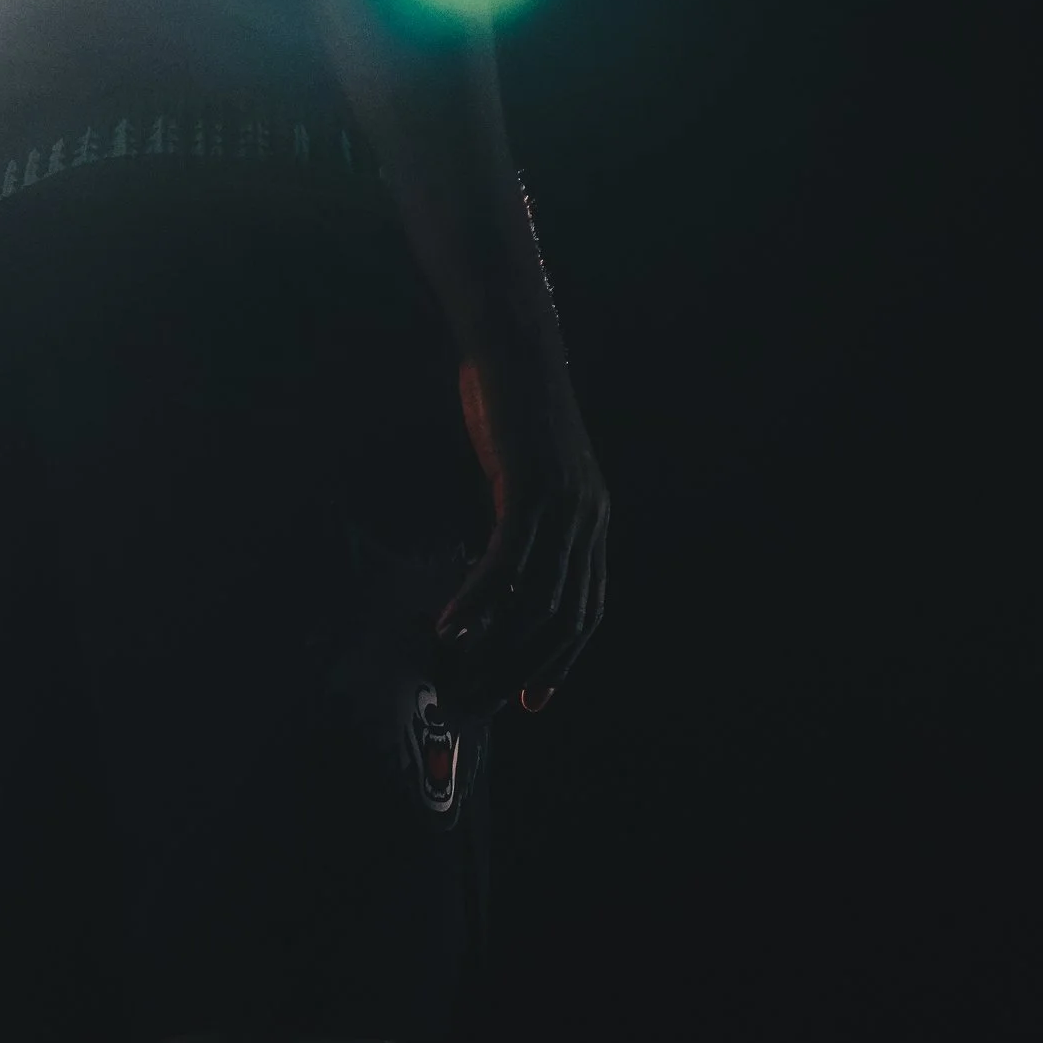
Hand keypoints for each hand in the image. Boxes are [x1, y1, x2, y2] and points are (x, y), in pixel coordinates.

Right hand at [432, 353, 608, 716]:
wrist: (514, 343)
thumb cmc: (512, 402)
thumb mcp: (530, 468)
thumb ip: (528, 515)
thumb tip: (502, 562)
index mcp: (594, 519)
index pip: (587, 609)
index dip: (561, 660)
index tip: (532, 698)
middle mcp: (588, 519)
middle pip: (562, 616)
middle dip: (523, 667)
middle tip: (483, 699)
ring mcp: (562, 506)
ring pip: (533, 599)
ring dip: (493, 645)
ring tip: (457, 672)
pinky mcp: (529, 489)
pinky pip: (504, 564)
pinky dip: (476, 601)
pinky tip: (449, 626)